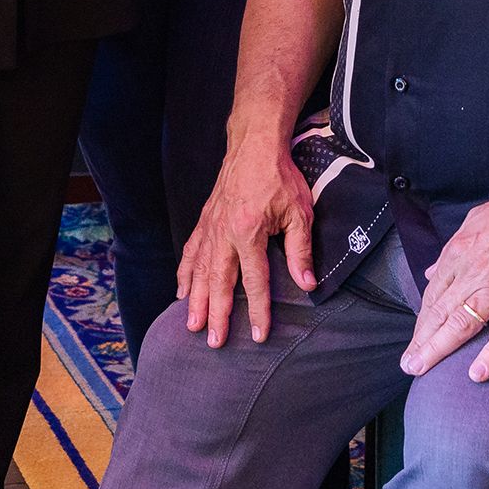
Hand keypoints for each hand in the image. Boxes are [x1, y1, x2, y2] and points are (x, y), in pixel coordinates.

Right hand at [175, 139, 316, 346]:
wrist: (254, 146)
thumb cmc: (280, 178)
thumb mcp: (299, 213)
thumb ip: (300, 250)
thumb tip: (307, 284)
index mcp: (249, 232)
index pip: (255, 281)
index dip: (257, 310)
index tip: (257, 335)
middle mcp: (224, 233)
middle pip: (218, 282)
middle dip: (216, 314)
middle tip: (214, 341)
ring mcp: (210, 227)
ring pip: (199, 270)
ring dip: (195, 300)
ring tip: (191, 325)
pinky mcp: (204, 221)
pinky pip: (190, 252)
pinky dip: (184, 274)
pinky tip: (182, 291)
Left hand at [402, 182, 488, 383]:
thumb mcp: (478, 220)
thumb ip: (453, 249)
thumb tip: (433, 272)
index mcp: (462, 252)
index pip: (434, 293)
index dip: (422, 319)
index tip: (416, 339)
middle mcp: (475, 272)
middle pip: (440, 311)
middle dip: (421, 340)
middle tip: (408, 364)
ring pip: (462, 323)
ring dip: (438, 349)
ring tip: (421, 369)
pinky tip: (477, 374)